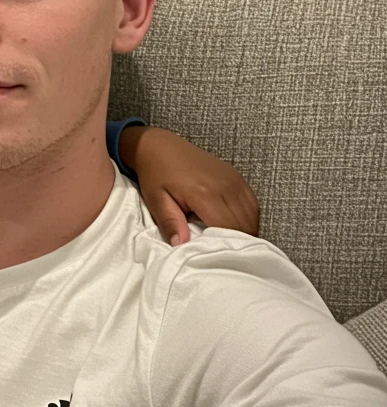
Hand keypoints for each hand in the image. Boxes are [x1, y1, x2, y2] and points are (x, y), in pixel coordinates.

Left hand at [120, 125, 259, 244]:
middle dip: (238, 244)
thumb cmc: (155, 174)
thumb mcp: (156, 200)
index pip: (228, 228)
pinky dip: (247, 218)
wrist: (159, 146)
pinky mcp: (236, 177)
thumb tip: (181, 246)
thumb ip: (170, 223)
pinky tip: (236, 228)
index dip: (227, 247)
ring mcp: (234, 179)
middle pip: (244, 224)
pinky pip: (251, 203)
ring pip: (252, 215)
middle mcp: (225, 185)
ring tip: (231, 246)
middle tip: (226, 258)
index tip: (220, 260)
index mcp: (205, 193)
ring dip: (245, 232)